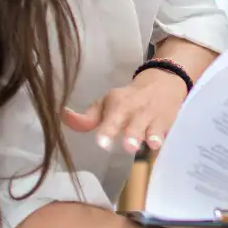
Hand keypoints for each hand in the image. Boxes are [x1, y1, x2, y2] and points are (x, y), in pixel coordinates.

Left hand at [61, 67, 188, 154]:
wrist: (164, 81)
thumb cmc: (129, 99)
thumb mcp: (108, 103)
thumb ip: (87, 118)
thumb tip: (61, 117)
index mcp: (117, 103)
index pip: (111, 116)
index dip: (107, 130)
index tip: (102, 142)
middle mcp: (135, 110)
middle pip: (132, 123)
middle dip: (131, 134)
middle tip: (128, 146)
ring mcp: (152, 117)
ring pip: (150, 127)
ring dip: (149, 136)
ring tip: (149, 143)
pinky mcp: (166, 122)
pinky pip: (164, 131)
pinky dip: (162, 137)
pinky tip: (160, 144)